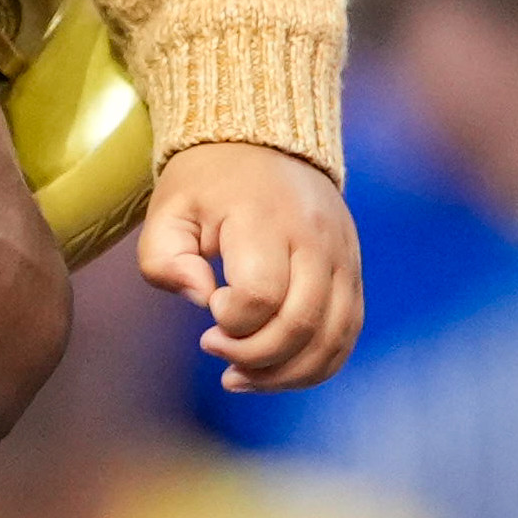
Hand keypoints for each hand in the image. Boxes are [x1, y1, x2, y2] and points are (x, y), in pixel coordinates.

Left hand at [141, 137, 363, 391]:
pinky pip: (346, 336)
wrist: (265, 142)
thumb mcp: (168, 209)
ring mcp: (341, 258)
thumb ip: (163, 259)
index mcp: (265, 218)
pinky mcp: (353, 273)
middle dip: (254, 356)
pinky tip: (277, 371)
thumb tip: (201, 299)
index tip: (210, 312)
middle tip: (214, 348)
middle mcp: (314, 240)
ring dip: (285, 374)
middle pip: (300, 324)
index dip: (232, 321)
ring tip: (242, 375)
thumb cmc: (208, 183)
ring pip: (331, 340)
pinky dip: (315, 366)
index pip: (261, 294)